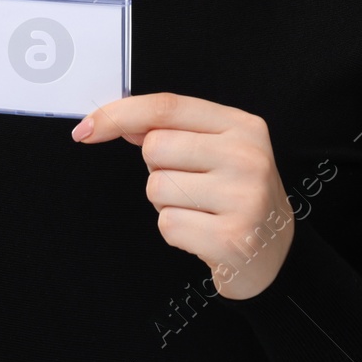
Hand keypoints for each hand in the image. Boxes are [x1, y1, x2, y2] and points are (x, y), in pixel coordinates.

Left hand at [71, 92, 295, 298]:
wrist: (275, 254)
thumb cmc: (237, 196)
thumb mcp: (216, 151)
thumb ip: (173, 131)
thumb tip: (118, 120)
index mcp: (242, 126)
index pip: (167, 107)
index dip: (120, 114)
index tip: (87, 129)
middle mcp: (247, 156)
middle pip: (155, 147)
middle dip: (158, 171)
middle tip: (192, 187)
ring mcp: (244, 197)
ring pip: (157, 188)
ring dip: (167, 204)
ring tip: (201, 211)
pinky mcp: (233, 238)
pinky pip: (168, 224)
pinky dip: (177, 232)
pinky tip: (204, 234)